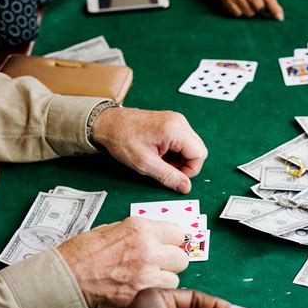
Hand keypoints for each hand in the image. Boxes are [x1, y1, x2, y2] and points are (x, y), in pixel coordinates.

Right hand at [57, 217, 187, 307]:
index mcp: (141, 229)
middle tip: (156, 266)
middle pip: (181, 259)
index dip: (171, 242)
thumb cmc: (82, 253)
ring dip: (163, 281)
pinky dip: (152, 295)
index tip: (165, 248)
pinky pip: (161, 295)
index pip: (178, 234)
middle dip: (170, 263)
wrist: (65, 277)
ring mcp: (146, 274)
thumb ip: (139, 233)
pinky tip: (137, 290)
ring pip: (175, 280)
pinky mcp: (141, 295)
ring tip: (144, 280)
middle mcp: (148, 250)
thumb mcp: (111, 229)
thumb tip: (158, 238)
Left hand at [91, 108, 207, 193]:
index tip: (174, 176)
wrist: (108, 123)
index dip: (190, 171)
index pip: (199, 154)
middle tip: (165, 169)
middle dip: (185, 165)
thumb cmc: (122, 140)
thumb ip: (169, 176)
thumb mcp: (145, 164)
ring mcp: (176, 120)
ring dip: (179, 159)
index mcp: (175, 129)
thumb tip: (186, 187)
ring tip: (160, 161)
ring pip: (191, 147)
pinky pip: (183, 141)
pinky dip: (175, 152)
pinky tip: (160, 154)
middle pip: (198, 150)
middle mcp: (179, 122)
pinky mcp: (171, 122)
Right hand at [208, 0, 283, 19]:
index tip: (279, 18)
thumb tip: (277, 11)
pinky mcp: (228, 0)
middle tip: (256, 4)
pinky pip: (238, 14)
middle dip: (259, 10)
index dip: (274, 8)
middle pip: (259, 7)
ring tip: (245, 2)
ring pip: (249, 13)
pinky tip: (238, 4)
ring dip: (249, 11)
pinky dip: (240, 12)